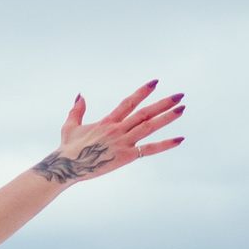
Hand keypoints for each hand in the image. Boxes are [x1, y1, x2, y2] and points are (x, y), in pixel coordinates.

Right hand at [31, 82, 185, 185]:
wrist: (66, 166)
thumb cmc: (67, 148)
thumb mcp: (70, 126)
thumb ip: (77, 110)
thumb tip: (81, 95)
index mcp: (108, 121)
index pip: (129, 102)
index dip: (143, 92)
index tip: (155, 83)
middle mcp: (118, 129)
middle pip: (145, 113)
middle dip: (163, 103)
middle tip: (179, 95)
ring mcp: (123, 142)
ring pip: (149, 126)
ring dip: (167, 117)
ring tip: (181, 109)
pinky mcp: (125, 156)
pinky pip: (149, 149)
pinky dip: (165, 144)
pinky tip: (179, 139)